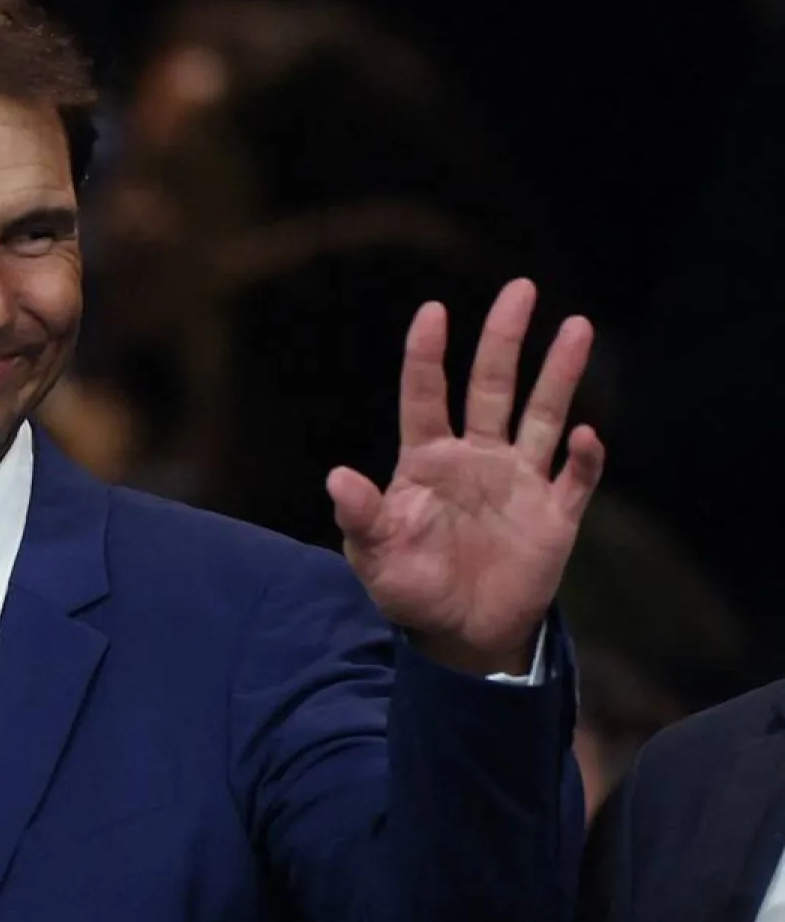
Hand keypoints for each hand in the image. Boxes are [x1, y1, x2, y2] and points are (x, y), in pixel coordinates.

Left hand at [326, 279, 603, 674]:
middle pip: (492, 386)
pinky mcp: (554, 515)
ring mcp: (518, 482)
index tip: (433, 311)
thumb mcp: (375, 555)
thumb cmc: (409, 587)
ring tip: (576, 326)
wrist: (460, 634)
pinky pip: (575, 478)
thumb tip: (337, 478)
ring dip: (559, 374)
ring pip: (542, 415)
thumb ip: (361, 516)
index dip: (427, 355)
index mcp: (428, 460)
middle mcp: (475, 458)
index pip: (425, 395)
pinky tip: (584, 436)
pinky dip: (583, 457)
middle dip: (505, 338)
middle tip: (522, 288)